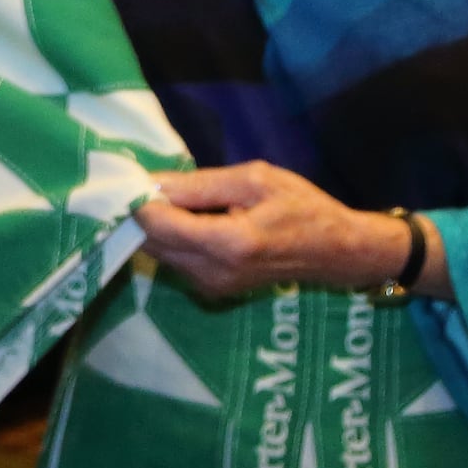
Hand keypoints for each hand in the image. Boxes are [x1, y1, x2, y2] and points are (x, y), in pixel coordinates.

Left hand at [132, 162, 428, 300]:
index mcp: (228, 243)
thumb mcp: (255, 180)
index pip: (157, 224)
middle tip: (148, 182)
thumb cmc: (302, 208)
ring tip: (177, 199)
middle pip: (151, 241)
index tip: (131, 176)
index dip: (138, 199)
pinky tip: (193, 220)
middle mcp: (213, 273)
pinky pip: (174, 261)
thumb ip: (200, 184)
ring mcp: (210, 287)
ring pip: (159, 253)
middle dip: (144, 212)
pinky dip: (173, 239)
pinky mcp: (211, 292)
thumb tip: (151, 182)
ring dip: (157, 226)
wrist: (336, 252)